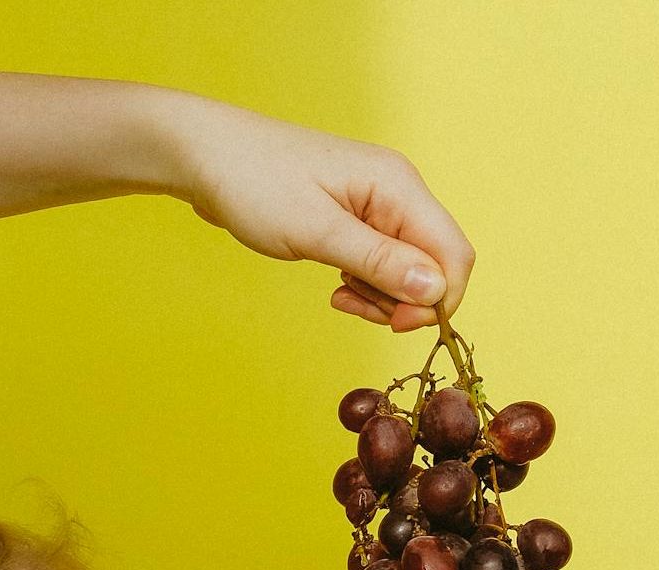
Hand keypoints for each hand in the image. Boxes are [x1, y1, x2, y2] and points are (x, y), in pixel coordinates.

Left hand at [165, 92, 473, 332]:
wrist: (205, 155)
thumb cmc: (254, 183)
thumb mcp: (316, 231)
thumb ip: (379, 262)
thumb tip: (435, 291)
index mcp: (398, 187)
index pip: (453, 254)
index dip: (438, 300)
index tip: (396, 324)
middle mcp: (397, 192)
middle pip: (435, 265)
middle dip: (406, 301)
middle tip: (355, 307)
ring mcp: (377, 205)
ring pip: (408, 270)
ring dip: (382, 297)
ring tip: (338, 294)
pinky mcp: (357, 218)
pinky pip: (382, 263)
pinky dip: (366, 285)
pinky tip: (336, 287)